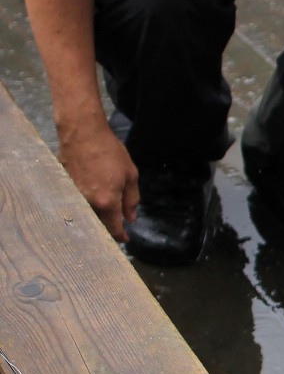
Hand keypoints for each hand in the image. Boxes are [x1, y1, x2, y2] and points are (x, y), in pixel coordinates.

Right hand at [58, 121, 138, 241]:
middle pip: (98, 224)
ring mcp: (72, 196)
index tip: (125, 240)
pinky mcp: (63, 187)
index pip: (113, 228)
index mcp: (107, 201)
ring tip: (104, 213)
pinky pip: (75, 202)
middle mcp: (87, 203)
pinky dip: (83, 205)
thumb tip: (131, 218)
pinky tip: (90, 199)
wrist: (82, 133)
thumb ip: (131, 200)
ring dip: (95, 217)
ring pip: (86, 214)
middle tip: (116, 226)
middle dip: (107, 228)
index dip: (120, 237)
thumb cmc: (109, 152)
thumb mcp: (130, 175)